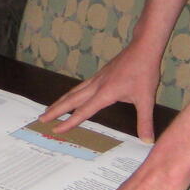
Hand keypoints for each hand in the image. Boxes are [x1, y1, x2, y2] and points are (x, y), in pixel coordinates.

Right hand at [38, 42, 162, 142]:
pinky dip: (71, 94)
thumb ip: (145, 121)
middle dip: (55, 110)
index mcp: (105, 93)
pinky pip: (81, 87)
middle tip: (41, 119)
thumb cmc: (144, 72)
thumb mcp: (146, 99)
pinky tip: (71, 96)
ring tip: (49, 109)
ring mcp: (97, 79)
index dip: (69, 122)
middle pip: (71, 100)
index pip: (83, 111)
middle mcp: (97, 86)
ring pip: (74, 92)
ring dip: (60, 101)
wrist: (143, 48)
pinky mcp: (100, 75)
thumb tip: (147, 141)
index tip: (56, 130)